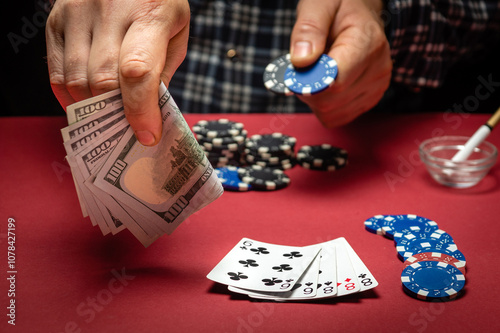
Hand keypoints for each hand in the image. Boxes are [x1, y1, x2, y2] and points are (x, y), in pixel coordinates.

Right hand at [46, 0, 189, 145]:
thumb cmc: (157, 4)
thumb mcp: (175, 33)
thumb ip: (162, 71)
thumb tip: (145, 115)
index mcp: (149, 15)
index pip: (137, 71)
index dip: (140, 110)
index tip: (148, 135)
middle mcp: (108, 11)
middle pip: (103, 81)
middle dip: (118, 114)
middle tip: (130, 129)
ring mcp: (76, 14)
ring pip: (76, 82)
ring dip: (93, 109)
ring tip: (111, 117)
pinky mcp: (55, 21)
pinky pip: (57, 74)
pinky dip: (72, 98)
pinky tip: (89, 102)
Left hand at [290, 0, 391, 127]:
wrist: (358, 13)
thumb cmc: (338, 7)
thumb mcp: (318, 5)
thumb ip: (308, 30)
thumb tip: (302, 60)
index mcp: (367, 44)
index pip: (334, 82)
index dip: (308, 81)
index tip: (297, 69)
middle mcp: (378, 70)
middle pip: (330, 102)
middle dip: (307, 89)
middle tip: (304, 66)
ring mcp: (376, 87)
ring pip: (331, 113)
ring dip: (315, 99)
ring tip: (318, 72)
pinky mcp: (370, 99)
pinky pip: (336, 117)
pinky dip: (324, 106)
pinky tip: (326, 84)